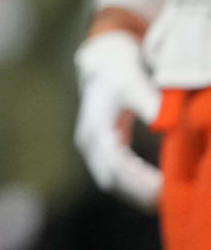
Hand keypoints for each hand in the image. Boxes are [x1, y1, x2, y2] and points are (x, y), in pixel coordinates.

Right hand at [74, 28, 161, 207]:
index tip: (162, 187)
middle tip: (166, 197)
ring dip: (135, 190)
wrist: (103, 58)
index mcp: (94, 126)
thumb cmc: (118, 68)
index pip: (113, 165)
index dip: (137, 181)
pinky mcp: (103, 144)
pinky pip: (115, 171)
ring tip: (162, 194)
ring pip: (111, 179)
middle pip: (110, 179)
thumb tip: (165, 126)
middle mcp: (89, 139)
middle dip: (137, 192)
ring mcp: (94, 143)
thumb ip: (149, 103)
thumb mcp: (133, 83)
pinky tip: (154, 181)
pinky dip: (133, 181)